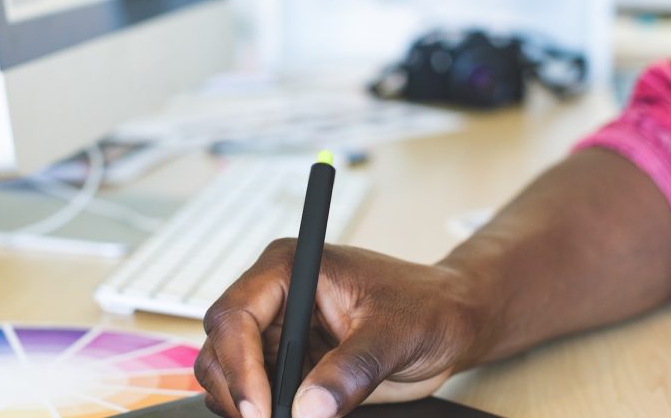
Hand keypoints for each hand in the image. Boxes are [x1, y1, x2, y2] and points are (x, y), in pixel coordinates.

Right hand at [194, 239, 484, 417]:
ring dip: (246, 404)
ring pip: (229, 372)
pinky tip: (289, 416)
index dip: (240, 365)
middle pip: (221, 345)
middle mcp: (274, 295)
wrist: (449, 318)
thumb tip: (308, 409)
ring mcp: (280, 328)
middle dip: (236, 391)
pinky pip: (258, 390)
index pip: (237, 314)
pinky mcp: (290, 359)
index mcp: (289, 267)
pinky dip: (263, 410)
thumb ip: (351, 370)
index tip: (260, 408)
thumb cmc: (427, 306)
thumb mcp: (394, 335)